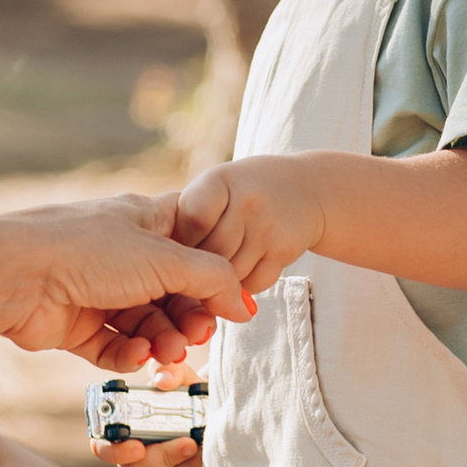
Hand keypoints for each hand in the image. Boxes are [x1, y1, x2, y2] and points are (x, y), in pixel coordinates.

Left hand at [0, 194, 253, 374]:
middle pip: (174, 293)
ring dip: (163, 340)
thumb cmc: (87, 250)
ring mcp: (100, 291)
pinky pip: (116, 345)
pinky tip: (136, 355)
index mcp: (146, 222)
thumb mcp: (165, 258)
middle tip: (198, 337)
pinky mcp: (78, 325)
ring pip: (147, 324)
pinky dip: (130, 354)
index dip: (216, 274)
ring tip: (168, 353)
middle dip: (190, 318)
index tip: (232, 302)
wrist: (15, 275)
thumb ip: (213, 279)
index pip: (196, 245)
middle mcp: (124, 255)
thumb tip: (245, 303)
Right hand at [89, 363, 203, 466]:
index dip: (113, 452)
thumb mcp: (179, 376)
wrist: (211, 410)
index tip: (137, 446)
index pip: (102, 447)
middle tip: (189, 442)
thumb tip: (163, 381)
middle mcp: (132, 458)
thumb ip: (168, 372)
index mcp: (123, 430)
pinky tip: (209, 465)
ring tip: (206, 448)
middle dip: (164, 458)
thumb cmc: (187, 392)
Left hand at [173, 156, 326, 299]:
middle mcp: (247, 199)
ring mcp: (269, 225)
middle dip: (201, 266)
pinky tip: (244, 268)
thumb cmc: (241, 193)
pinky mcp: (286, 249)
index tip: (181, 247)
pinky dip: (244, 286)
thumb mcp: (214, 188)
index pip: (192, 220)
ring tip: (222, 266)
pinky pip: (254, 284)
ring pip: (231, 274)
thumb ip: (186, 216)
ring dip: (222, 280)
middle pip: (212, 253)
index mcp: (219, 181)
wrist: (305, 188)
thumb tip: (160, 263)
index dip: (182, 241)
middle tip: (199, 266)